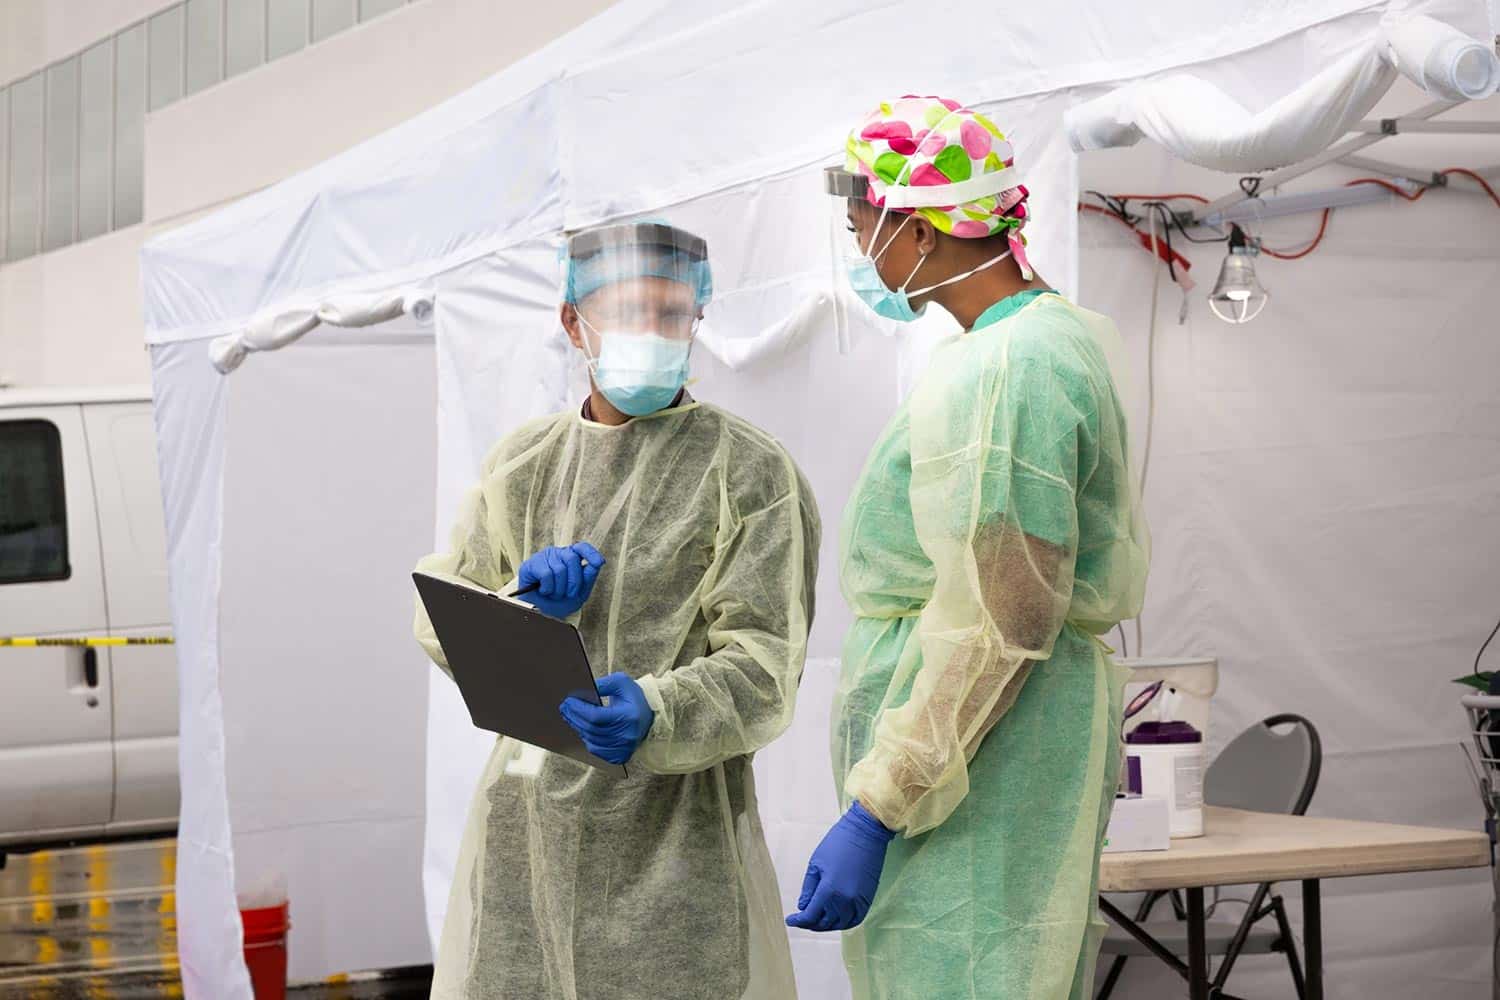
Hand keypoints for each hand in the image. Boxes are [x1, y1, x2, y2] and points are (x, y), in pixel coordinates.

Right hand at [516, 542, 604, 618]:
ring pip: (559, 569)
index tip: (599, 562)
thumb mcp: (580, 592)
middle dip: (574, 581)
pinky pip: (546, 575)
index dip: (591, 553)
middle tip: (568, 594)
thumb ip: (589, 576)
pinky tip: (544, 591)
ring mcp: (545, 557)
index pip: (582, 548)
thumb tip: (597, 562)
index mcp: (572, 558)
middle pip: (572, 559)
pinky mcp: (532, 564)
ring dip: (559, 589)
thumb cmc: (560, 600)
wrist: (541, 611)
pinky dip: (547, 588)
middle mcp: (559, 554)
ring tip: (554, 594)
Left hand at [560, 672, 653, 764]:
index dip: (579, 709)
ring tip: (570, 716)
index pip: (596, 716)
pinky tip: (582, 729)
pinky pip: (596, 750)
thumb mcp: (622, 683)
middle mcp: (627, 735)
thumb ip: (603, 684)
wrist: (650, 717)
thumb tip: (584, 689)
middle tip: (564, 708)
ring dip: (578, 728)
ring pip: (591, 740)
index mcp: (629, 716)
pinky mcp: (620, 756)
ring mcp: (624, 748)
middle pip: (591, 729)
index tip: (568, 701)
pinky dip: (587, 739)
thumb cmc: (634, 698)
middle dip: (574, 717)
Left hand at [785, 801, 894, 931]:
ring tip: (816, 920)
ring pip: (840, 924)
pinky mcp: (868, 898)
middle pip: (825, 923)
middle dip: (811, 923)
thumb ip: (808, 889)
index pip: (811, 916)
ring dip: (827, 925)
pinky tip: (835, 919)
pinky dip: (844, 923)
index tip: (790, 919)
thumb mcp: (815, 864)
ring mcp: (858, 901)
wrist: (865, 832)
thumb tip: (803, 907)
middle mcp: (845, 901)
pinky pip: (855, 919)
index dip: (799, 920)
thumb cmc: (837, 843)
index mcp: (829, 891)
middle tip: (802, 919)